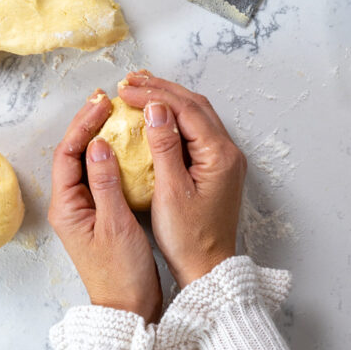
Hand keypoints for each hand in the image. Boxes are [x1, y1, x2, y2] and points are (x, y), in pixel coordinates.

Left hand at [48, 90, 161, 323]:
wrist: (129, 308)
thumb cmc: (121, 273)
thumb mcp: (115, 225)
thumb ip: (106, 183)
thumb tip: (98, 144)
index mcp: (67, 206)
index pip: (67, 154)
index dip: (83, 125)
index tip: (103, 105)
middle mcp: (71, 204)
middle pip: (73, 153)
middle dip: (88, 124)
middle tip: (108, 100)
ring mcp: (85, 208)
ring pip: (87, 162)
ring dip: (100, 136)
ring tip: (117, 113)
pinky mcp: (101, 213)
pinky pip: (102, 175)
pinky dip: (112, 156)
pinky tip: (128, 144)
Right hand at [119, 73, 245, 287]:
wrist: (208, 268)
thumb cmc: (188, 238)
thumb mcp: (170, 192)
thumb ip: (164, 146)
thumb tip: (155, 108)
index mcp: (219, 155)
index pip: (185, 109)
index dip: (153, 95)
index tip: (124, 91)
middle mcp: (227, 151)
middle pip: (194, 105)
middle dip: (160, 89)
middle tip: (128, 82)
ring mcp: (223, 158)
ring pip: (196, 114)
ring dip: (168, 99)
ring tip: (138, 89)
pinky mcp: (216, 166)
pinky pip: (195, 129)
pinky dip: (173, 116)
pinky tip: (153, 116)